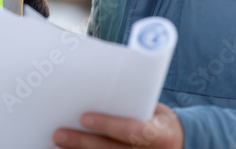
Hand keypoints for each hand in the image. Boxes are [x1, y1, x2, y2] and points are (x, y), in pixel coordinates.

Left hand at [53, 103, 183, 147]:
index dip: (107, 125)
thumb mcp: (155, 110)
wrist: (177, 142)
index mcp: (160, 134)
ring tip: (57, 145)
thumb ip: (132, 106)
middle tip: (58, 134)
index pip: (131, 131)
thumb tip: (98, 92)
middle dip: (82, 143)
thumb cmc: (158, 120)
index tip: (84, 117)